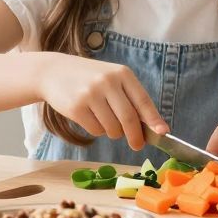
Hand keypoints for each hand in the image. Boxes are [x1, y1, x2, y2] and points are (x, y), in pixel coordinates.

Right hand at [35, 52, 166, 152]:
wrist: (54, 72)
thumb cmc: (90, 79)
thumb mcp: (113, 79)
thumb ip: (131, 99)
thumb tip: (153, 127)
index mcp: (122, 73)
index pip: (143, 101)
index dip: (154, 120)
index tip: (163, 133)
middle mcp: (107, 82)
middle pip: (129, 118)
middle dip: (136, 137)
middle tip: (137, 145)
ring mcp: (91, 94)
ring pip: (113, 128)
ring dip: (113, 132)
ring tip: (105, 120)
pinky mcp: (76, 107)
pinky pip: (96, 130)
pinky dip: (97, 130)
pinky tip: (90, 117)